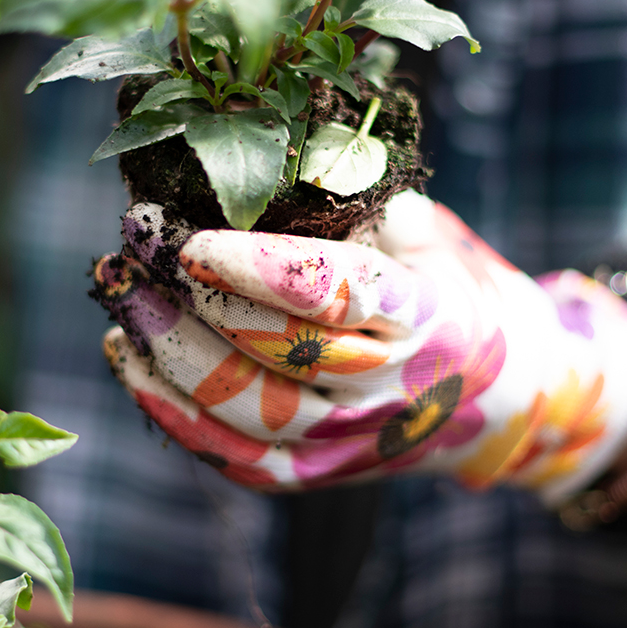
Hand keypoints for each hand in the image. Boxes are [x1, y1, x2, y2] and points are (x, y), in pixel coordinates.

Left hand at [93, 191, 626, 504]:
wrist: (506, 397)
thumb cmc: (451, 288)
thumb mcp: (429, 234)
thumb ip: (361, 201)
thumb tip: (264, 150)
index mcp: (425, 315)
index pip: (333, 295)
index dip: (256, 268)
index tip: (192, 238)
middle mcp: (388, 389)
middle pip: (274, 353)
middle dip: (191, 297)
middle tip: (135, 243)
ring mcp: (351, 443)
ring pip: (245, 411)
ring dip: (168, 352)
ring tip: (121, 296)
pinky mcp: (317, 477)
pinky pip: (233, 459)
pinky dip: (171, 411)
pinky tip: (129, 358)